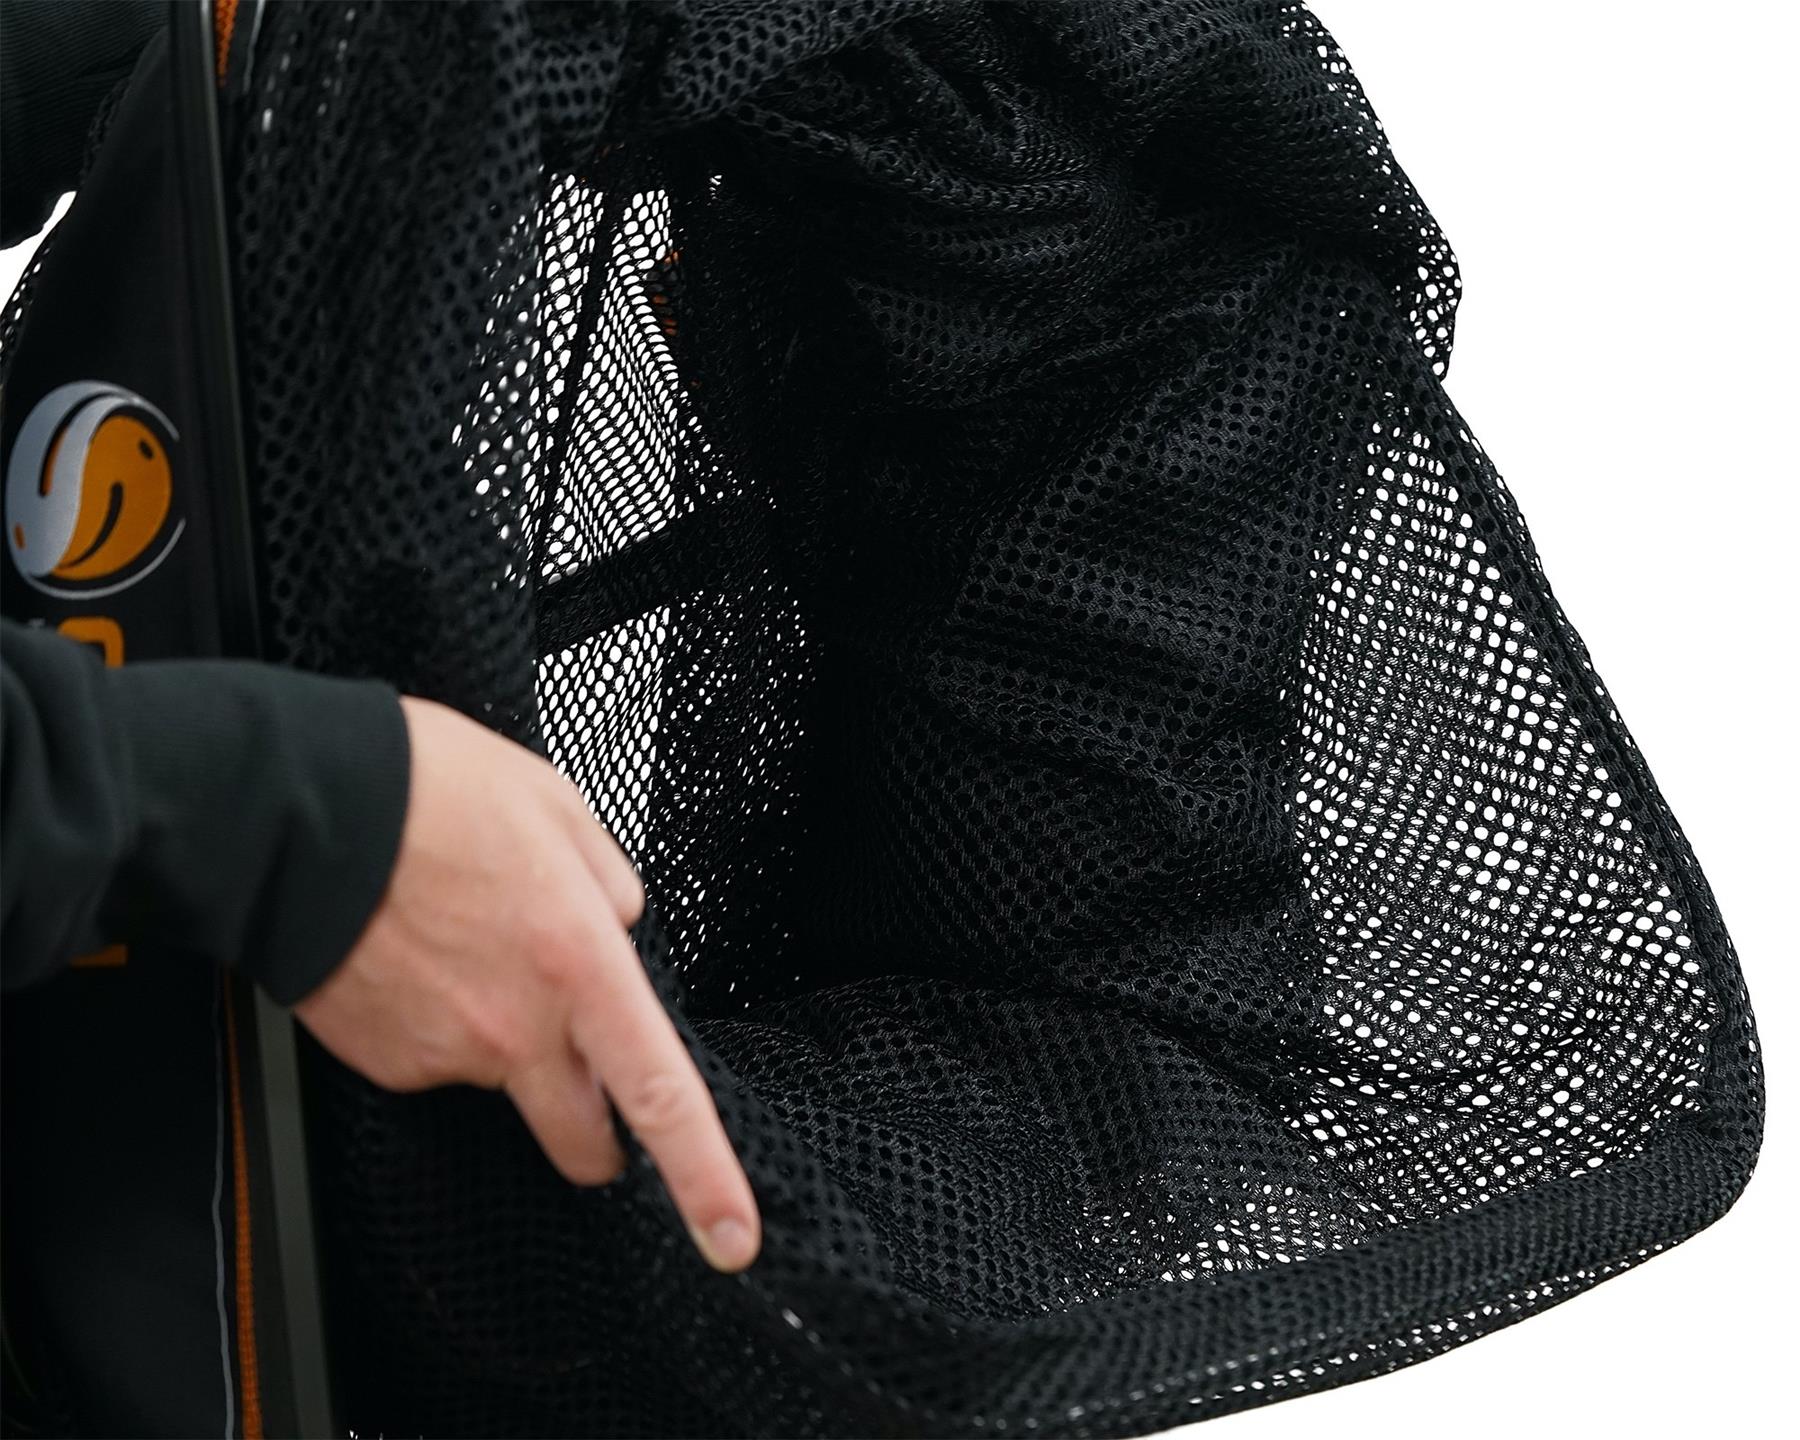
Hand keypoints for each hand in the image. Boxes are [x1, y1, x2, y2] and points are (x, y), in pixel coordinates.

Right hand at [292, 695, 759, 1272]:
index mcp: (579, 964)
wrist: (295, 815)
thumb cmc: (427, 795)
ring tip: (466, 944)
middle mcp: (516, 1027)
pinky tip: (418, 957)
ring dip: (502, 1040)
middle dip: (597, 1136)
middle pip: (580, 1135)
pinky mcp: (386, 1063)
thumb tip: (618, 928)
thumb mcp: (557, 808)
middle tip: (587, 1085)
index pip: (659, 1094)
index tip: (730, 1236)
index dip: (703, 1176)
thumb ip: (609, 886)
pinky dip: (438, 1023)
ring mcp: (446, 1054)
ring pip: (501, 1079)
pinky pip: (436, 1059)